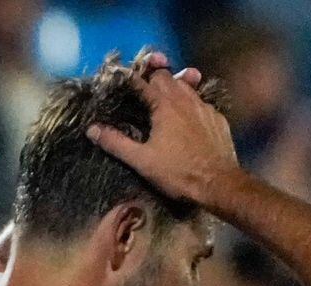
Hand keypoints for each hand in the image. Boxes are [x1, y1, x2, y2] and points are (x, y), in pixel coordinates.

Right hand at [86, 53, 239, 208]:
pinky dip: (190, 103)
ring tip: (164, 97)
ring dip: (173, 87)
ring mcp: (205, 108)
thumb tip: (92, 129)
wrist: (218, 182)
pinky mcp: (218, 118)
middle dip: (153, 78)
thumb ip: (116, 143)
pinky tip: (187, 117)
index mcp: (165, 106)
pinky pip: (201, 102)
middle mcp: (186, 100)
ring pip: (187, 87)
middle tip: (143, 87)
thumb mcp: (141, 161)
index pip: (145, 84)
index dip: (131, 80)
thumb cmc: (177, 172)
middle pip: (168, 78)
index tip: (121, 79)